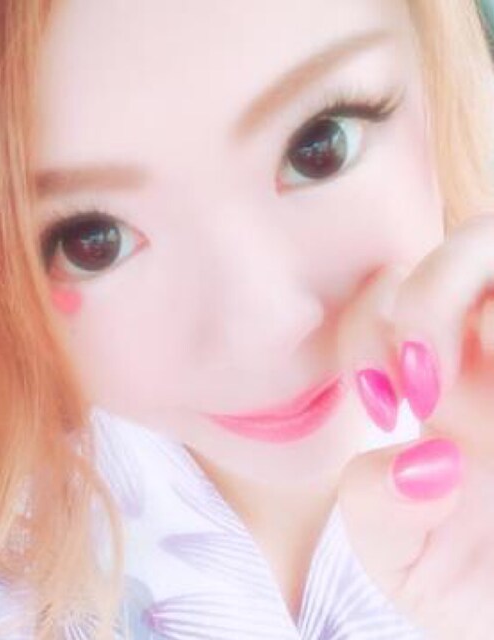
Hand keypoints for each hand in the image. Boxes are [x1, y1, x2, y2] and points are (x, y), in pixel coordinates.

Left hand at [336, 213, 493, 639]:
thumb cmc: (478, 590)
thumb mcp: (406, 564)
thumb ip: (377, 512)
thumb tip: (418, 463)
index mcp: (448, 385)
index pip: (389, 295)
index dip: (367, 332)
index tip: (383, 407)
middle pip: (465, 250)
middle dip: (427, 298)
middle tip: (424, 387)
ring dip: (483, 302)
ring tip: (465, 393)